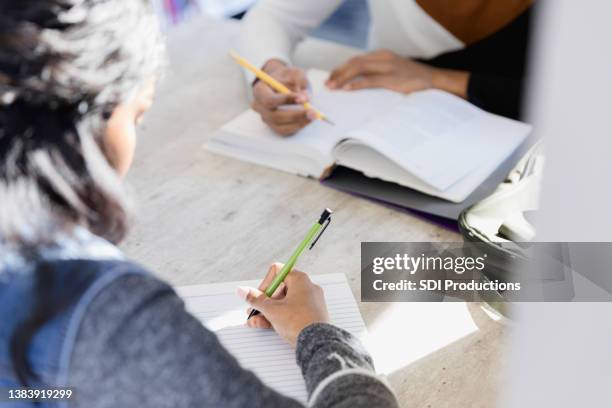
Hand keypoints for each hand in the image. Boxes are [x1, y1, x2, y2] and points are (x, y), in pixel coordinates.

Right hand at [236, 263, 328, 346]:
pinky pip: (292, 312)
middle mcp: (307, 288)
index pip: (277, 272)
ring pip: (284, 303)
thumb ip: (255, 299)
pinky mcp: (310, 315)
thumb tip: (243, 291)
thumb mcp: (272, 310)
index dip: (265, 284)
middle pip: (279, 289)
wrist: (317, 342)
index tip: (259, 296)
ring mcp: (310, 302)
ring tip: (256, 322)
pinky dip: (279, 317)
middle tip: (254, 311)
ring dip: (267, 311)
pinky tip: (266, 325)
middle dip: (263, 302)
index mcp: (300, 280)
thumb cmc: (300, 322)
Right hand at [251, 59, 316, 135]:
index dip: (286, 101)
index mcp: (260, 90)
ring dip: (299, 122)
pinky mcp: (274, 126)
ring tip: (314, 115)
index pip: (269, 100)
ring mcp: (265, 118)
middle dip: (295, 115)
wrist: (283, 83)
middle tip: (313, 111)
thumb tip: (304, 99)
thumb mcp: (295, 74)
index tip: (302, 99)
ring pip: (280, 126)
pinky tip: (308, 119)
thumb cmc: (288, 78)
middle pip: (274, 116)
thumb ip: (300, 83)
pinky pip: (285, 131)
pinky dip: (298, 126)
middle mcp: (259, 106)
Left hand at [327, 50, 468, 97]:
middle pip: (354, 63)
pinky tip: (346, 88)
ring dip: (343, 78)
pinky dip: (356, 84)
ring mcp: (387, 67)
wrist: (434, 80)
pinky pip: (369, 80)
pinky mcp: (391, 79)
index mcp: (382, 55)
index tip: (331, 76)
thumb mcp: (394, 71)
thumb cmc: (413, 79)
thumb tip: (359, 83)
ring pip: (358, 69)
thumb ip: (378, 73)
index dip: (342, 68)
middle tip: (327, 83)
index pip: (356, 59)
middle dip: (338, 73)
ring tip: (333, 86)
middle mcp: (383, 58)